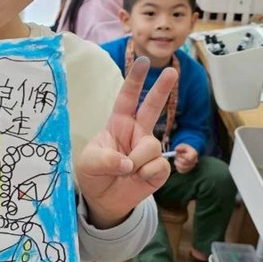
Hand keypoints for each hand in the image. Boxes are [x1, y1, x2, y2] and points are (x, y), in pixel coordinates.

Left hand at [76, 57, 177, 227]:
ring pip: (152, 146)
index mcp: (118, 124)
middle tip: (173, 71)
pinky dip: (147, 173)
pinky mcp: (159, 168)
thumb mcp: (89, 164)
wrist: (103, 200)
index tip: (144, 62)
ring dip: (138, 160)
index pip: (127, 98)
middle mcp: (137, 132)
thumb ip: (105, 160)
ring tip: (127, 171)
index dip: (135, 80)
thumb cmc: (94, 174)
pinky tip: (139, 178)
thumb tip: (128, 163)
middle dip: (163, 89)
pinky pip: (160, 165)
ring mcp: (149, 149)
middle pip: (152, 106)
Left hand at [174, 143, 198, 173]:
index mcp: (194, 154)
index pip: (188, 158)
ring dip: (177, 163)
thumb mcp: (183, 145)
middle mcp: (194, 162)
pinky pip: (180, 170)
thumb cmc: (185, 149)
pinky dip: (177, 166)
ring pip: (181, 167)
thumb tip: (176, 150)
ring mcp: (191, 167)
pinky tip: (178, 162)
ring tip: (177, 159)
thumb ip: (180, 147)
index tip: (178, 153)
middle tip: (176, 155)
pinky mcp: (186, 171)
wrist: (188, 154)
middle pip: (184, 162)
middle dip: (178, 158)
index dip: (181, 155)